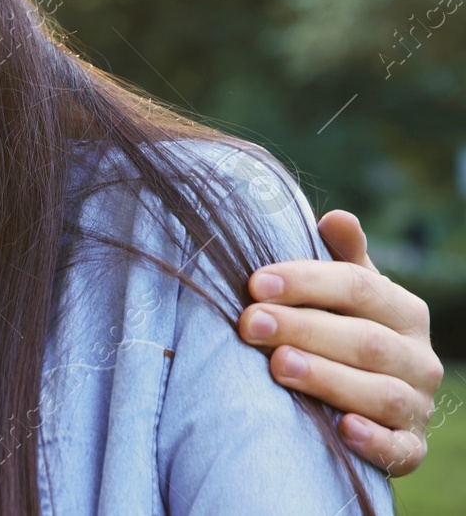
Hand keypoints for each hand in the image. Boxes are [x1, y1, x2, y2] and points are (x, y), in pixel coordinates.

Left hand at [238, 209, 443, 474]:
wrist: (365, 401)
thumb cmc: (343, 330)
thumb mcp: (345, 293)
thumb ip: (342, 258)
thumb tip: (336, 217)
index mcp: (405, 311)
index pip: (359, 287)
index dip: (307, 282)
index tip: (254, 283)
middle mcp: (419, 358)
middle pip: (364, 340)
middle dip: (302, 329)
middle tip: (249, 324)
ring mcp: (418, 406)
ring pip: (380, 393)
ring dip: (328, 379)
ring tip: (278, 365)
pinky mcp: (409, 450)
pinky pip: (399, 450)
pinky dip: (374, 441)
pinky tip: (342, 430)